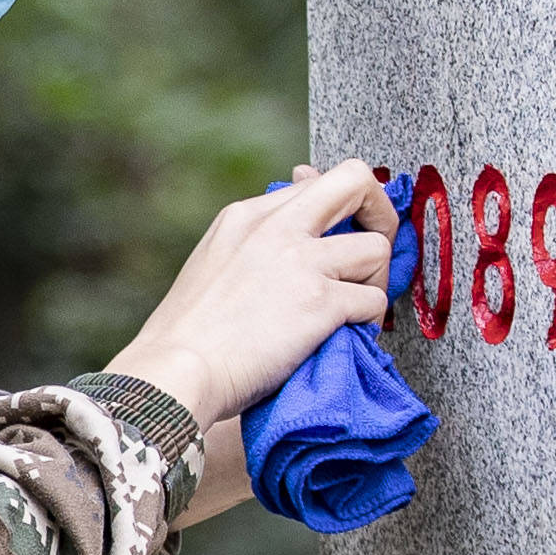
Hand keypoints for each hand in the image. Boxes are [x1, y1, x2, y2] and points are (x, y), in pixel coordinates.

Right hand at [105, 162, 398, 428]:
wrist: (175, 373)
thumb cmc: (188, 335)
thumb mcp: (213, 263)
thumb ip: (255, 239)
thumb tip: (290, 229)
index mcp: (244, 215)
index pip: (316, 184)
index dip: (341, 210)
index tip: (344, 239)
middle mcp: (275, 227)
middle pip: (356, 181)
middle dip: (380, 213)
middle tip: (373, 254)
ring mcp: (300, 261)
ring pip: (377, 248)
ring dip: (375, 281)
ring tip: (353, 310)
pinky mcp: (320, 301)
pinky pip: (374, 301)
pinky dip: (368, 323)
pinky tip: (344, 338)